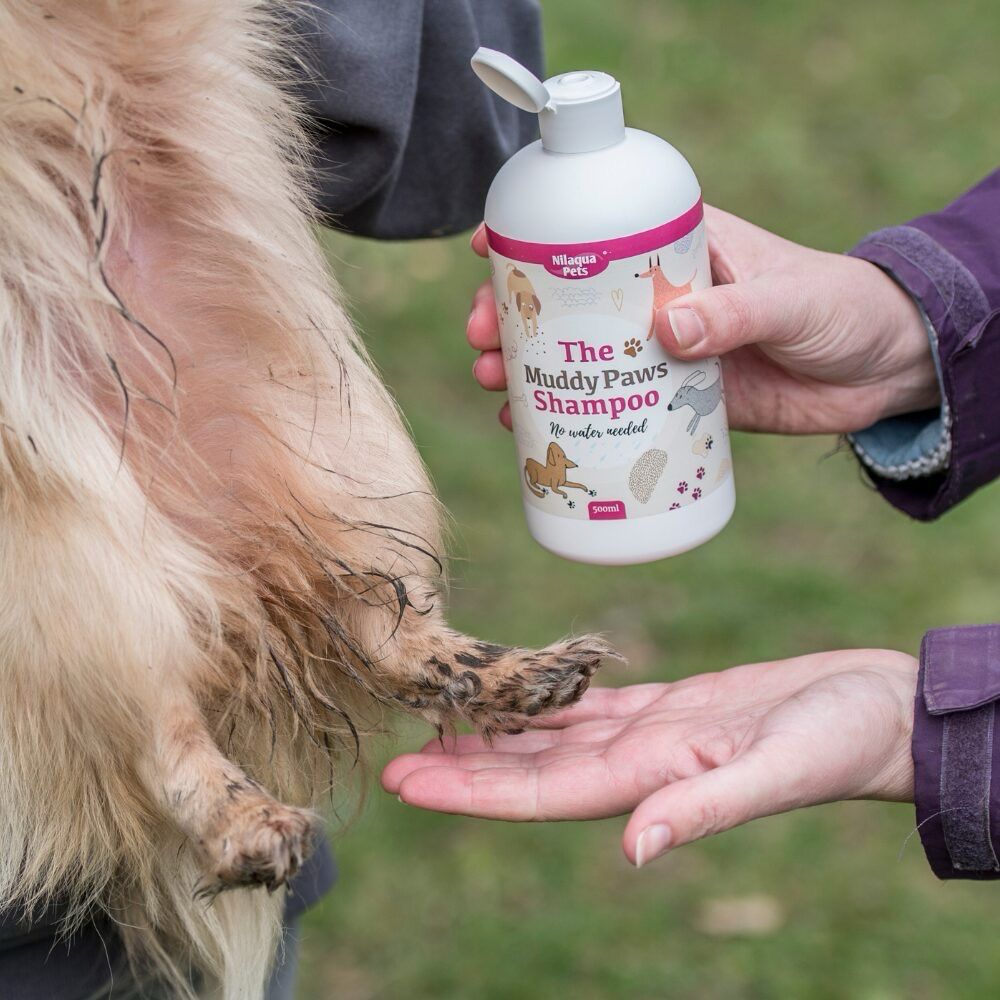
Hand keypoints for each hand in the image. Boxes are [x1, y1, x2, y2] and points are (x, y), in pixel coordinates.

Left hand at [382, 650, 916, 866]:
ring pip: (552, 736)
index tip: (405, 780)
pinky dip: (548, 700)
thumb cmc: (839, 740)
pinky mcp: (670, 706)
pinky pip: (591, 705)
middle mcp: (637, 763)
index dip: (469, 789)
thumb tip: (634, 853)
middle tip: (395, 748)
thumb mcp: (775, 771)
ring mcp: (650, 735)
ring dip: (496, 731)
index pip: (538, 793)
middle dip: (462, 763)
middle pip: (529, 768)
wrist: (878, 711)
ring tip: (440, 718)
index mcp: (651, 780)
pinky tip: (516, 691)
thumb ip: (704, 808)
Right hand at [466, 209, 938, 433]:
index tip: (488, 248)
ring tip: (493, 384)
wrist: (882, 372)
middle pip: (570, 301)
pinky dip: (572, 417)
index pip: (598, 233)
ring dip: (530, 368)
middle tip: (480, 334)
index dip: (537, 237)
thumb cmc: (842, 310)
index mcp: (683, 250)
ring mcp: (663, 352)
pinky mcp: (677, 401)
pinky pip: (613, 408)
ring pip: (581, 356)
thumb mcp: (790, 301)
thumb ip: (734, 313)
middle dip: (516, 314)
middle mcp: (659, 298)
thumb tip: (664, 330)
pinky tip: (532, 429)